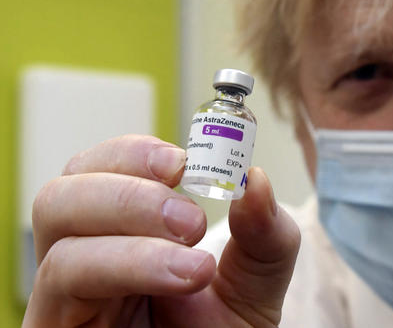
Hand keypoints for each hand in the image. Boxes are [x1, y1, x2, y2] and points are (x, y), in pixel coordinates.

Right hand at [23, 135, 300, 326]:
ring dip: (130, 224)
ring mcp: (65, 296)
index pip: (99, 170)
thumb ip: (264, 234)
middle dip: (130, 190)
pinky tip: (180, 276)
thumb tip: (256, 179)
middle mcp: (84, 257)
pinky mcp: (55, 326)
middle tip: (193, 217)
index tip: (183, 161)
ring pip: (55, 229)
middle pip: (63, 191)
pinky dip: (125, 263)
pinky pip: (61, 279)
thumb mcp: (255, 284)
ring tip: (194, 257)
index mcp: (122, 232)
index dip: (133, 154)